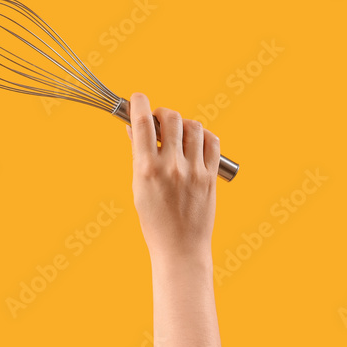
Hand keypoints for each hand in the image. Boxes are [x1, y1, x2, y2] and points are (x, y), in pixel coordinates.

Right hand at [126, 93, 220, 261]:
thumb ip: (138, 155)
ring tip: (178, 135)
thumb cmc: (154, 220)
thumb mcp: (138, 187)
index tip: (137, 98)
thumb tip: (133, 128)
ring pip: (194, 126)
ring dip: (184, 124)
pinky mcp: (211, 177)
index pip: (142, 122)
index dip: (138, 103)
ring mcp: (194, 171)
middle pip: (172, 118)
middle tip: (160, 121)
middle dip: (163, 113)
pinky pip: (212, 142)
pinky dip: (203, 136)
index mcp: (147, 169)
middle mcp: (171, 166)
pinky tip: (195, 143)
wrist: (180, 248)